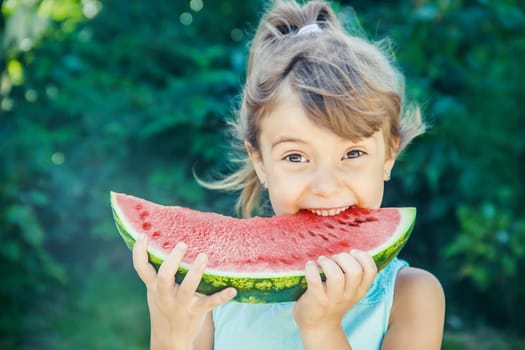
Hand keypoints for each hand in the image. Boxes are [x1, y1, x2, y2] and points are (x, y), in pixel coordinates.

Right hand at [132, 234, 236, 348]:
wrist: (170, 339)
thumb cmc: (164, 305)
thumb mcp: (156, 290)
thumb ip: (158, 271)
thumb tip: (167, 238)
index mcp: (154, 287)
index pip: (141, 268)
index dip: (139, 252)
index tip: (143, 234)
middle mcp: (165, 295)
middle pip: (164, 277)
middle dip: (172, 261)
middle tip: (182, 244)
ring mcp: (181, 305)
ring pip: (187, 288)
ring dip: (195, 273)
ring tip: (203, 256)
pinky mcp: (196, 312)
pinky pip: (210, 303)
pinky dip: (221, 297)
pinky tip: (232, 290)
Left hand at [294, 250, 376, 332]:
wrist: (318, 327)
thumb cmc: (332, 302)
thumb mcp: (349, 292)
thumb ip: (352, 276)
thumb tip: (347, 250)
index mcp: (359, 290)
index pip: (371, 270)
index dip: (362, 256)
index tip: (351, 253)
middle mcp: (349, 295)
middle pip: (355, 270)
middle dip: (343, 258)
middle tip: (334, 258)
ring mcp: (333, 299)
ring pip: (336, 276)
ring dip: (327, 263)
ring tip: (321, 261)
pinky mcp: (317, 301)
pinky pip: (314, 280)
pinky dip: (311, 269)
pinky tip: (309, 266)